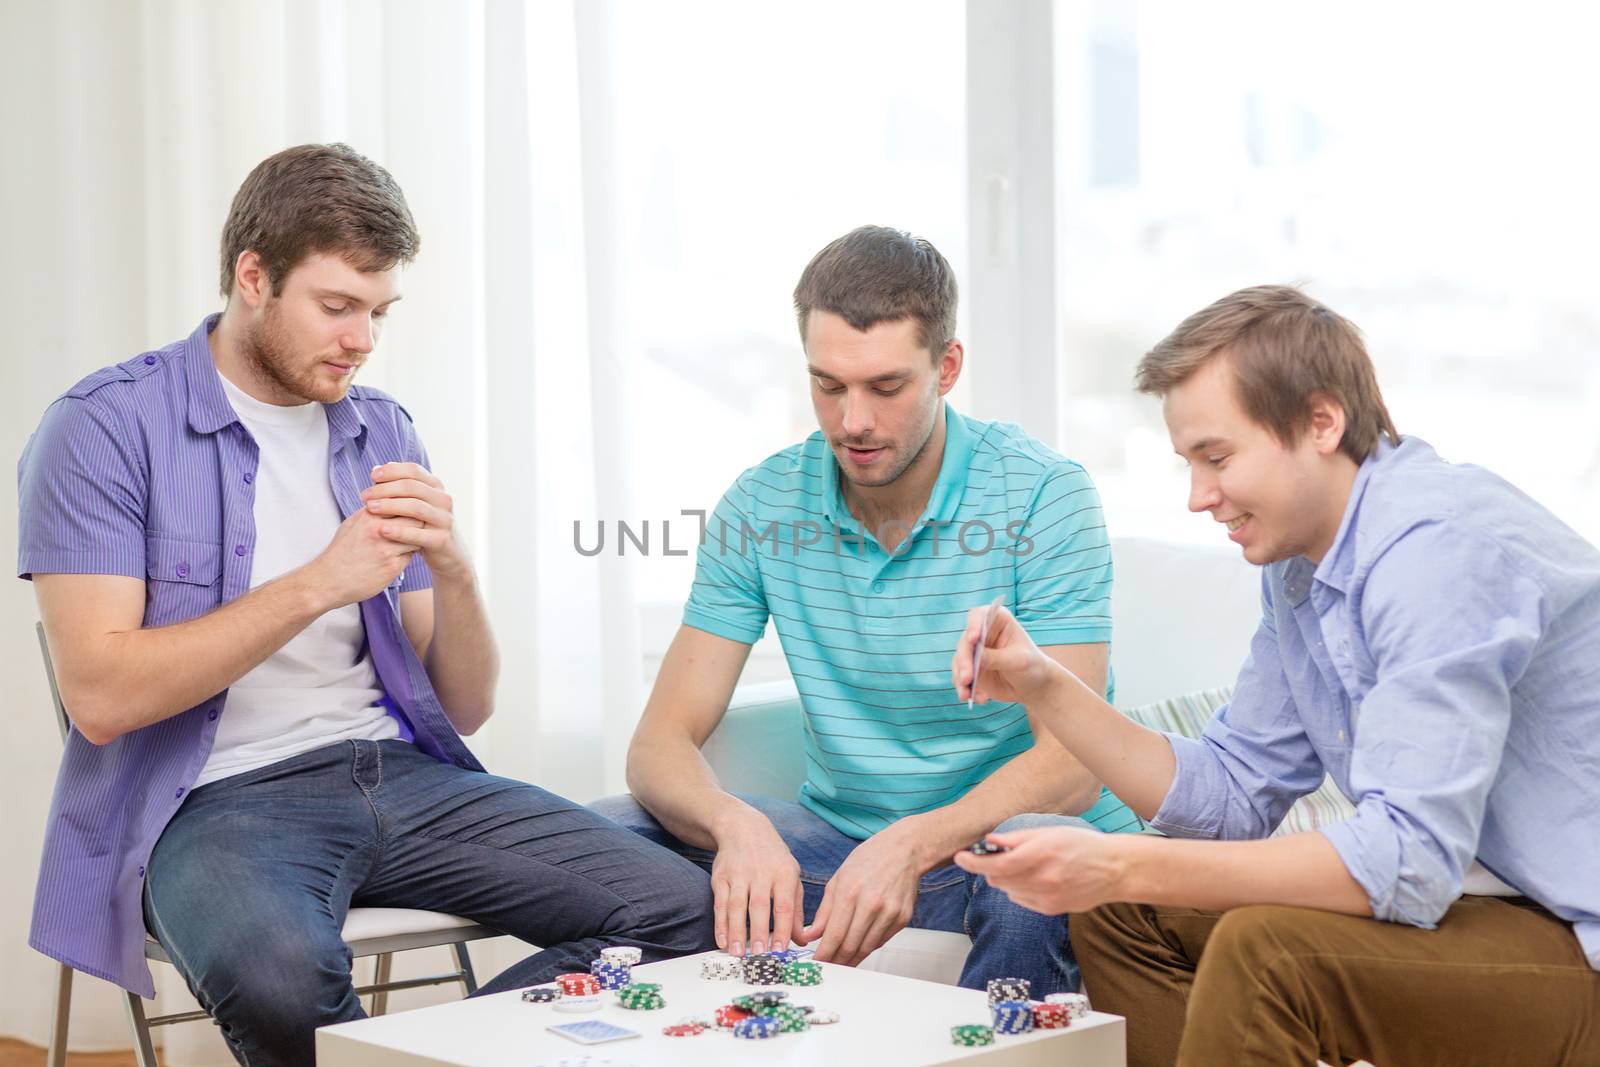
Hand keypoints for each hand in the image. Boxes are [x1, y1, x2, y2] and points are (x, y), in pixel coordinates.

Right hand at [303, 505, 420, 608]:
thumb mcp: (352, 524)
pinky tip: (399, 557)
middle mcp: (377, 529)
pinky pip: (411, 556)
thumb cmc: (340, 552)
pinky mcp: (392, 566)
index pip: (401, 501)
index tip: (410, 512)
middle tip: (416, 528)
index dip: (409, 507)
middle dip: (418, 522)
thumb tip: (388, 501)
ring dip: (416, 540)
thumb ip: (372, 512)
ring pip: (416, 538)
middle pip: (415, 518)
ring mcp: (386, 549)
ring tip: (408, 543)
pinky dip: (408, 556)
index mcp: (368, 515)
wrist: (328, 581)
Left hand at [360, 463, 470, 580]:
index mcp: (436, 487)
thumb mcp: (414, 503)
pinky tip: (381, 530)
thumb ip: (397, 488)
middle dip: (385, 489)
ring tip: (369, 509)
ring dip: (390, 506)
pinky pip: (418, 534)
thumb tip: (375, 470)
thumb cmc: (423, 525)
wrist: (447, 554)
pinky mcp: (441, 539)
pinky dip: (399, 531)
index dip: (392, 470)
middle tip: (365, 496)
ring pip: (415, 507)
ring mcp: (444, 519)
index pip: (414, 470)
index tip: (372, 476)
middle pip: (412, 487)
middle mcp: (443, 500)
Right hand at [710, 813, 806, 956]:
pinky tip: (722, 941)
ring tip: (737, 953)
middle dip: (758, 932)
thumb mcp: (791, 876)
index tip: (781, 951)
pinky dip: (720, 924)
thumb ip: (796, 909)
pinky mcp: (720, 877)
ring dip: (736, 931)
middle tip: (758, 955)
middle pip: (759, 906)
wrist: (744, 829)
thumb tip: (802, 940)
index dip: (783, 929)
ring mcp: (739, 874)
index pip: (785, 905)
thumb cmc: (773, 859)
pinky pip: (720, 903)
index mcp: (784, 874)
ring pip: (736, 906)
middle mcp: (761, 873)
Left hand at [802, 823, 923, 965]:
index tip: (816, 963)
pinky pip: (880, 941)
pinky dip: (867, 949)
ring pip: (866, 948)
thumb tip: (810, 935)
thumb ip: (825, 910)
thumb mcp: (839, 878)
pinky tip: (858, 950)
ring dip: (851, 960)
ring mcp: (889, 913)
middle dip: (835, 961)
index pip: (834, 934)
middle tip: (827, 967)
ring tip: (840, 963)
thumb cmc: (870, 859)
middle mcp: (871, 904)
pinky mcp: (902, 918)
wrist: (905, 850)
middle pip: (850, 945)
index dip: (824, 954)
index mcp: (851, 892)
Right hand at [950, 604, 1059, 707]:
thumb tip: (975, 657)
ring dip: (960, 678)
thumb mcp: (1019, 661)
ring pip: (959, 661)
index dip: (973, 625)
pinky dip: (966, 689)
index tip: (974, 639)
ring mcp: (974, 652)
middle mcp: (982, 634)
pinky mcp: (970, 669)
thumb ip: (997, 658)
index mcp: (997, 621)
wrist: (1034, 686)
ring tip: (966, 695)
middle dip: (964, 661)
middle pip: (965, 642)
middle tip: (967, 678)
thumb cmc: (1032, 666)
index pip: (979, 616)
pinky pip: (961, 678)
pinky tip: (981, 699)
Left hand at [953, 826, 1127, 913]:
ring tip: (1022, 866)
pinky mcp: (1050, 909)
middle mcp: (1043, 878)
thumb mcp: (1049, 832)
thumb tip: (989, 841)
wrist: (1114, 870)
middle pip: (997, 879)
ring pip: (1007, 890)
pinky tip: (1033, 879)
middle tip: (993, 856)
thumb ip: (1017, 838)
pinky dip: (1018, 889)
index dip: (973, 862)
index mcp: (1042, 854)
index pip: (997, 864)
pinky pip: (1020, 900)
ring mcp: (1047, 897)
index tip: (960, 857)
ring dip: (1004, 878)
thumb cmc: (1081, 845)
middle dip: (988, 868)